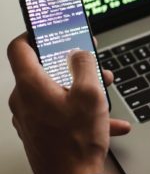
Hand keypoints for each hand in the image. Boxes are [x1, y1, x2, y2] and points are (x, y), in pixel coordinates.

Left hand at [7, 33, 130, 173]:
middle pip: (45, 70)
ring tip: (103, 93)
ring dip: (80, 88)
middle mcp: (25, 101)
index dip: (34, 34)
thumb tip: (79, 53)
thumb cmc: (77, 143)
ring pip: (55, 91)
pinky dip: (80, 110)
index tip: (47, 30)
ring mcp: (30, 117)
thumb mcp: (90, 95)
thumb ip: (84, 65)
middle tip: (92, 66)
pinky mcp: (39, 130)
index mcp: (32, 86)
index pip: (19, 48)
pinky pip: (60, 111)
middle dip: (72, 66)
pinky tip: (105, 119)